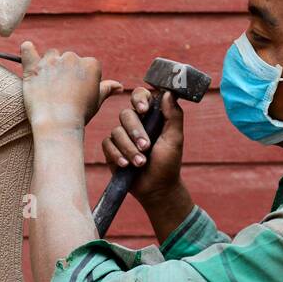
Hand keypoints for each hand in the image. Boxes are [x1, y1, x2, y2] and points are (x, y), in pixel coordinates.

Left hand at [21, 41, 121, 133]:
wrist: (58, 124)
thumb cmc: (79, 115)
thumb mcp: (96, 101)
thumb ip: (106, 89)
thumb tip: (119, 86)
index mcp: (91, 64)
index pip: (85, 65)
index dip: (80, 79)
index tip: (76, 92)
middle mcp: (72, 58)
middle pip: (67, 58)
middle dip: (64, 71)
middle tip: (61, 91)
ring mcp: (51, 61)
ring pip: (50, 56)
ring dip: (49, 65)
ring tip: (47, 85)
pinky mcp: (33, 67)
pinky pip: (27, 50)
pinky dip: (26, 50)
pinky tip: (27, 49)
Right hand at [100, 88, 184, 202]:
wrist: (156, 189)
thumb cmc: (168, 164)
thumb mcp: (175, 139)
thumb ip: (173, 115)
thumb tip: (167, 92)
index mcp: (151, 117)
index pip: (141, 97)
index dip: (139, 99)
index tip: (144, 110)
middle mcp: (135, 124)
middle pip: (126, 115)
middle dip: (135, 132)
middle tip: (146, 148)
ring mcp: (122, 137)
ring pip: (116, 132)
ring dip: (129, 149)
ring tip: (140, 163)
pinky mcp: (111, 150)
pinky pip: (107, 144)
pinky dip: (117, 155)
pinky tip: (126, 165)